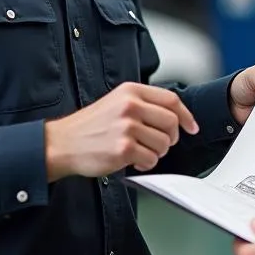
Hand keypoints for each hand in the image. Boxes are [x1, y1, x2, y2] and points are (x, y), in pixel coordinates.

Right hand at [44, 83, 197, 179]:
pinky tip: (133, 160)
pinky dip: (146, 164)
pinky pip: (151, 160)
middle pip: (171, 122)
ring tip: (141, 151)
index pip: (171, 100)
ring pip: (163, 143)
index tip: (191, 127)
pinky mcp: (123, 149)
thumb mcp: (116, 102)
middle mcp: (130, 106)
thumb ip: (143, 104)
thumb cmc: (89, 126)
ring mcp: (127, 127)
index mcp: (131, 91)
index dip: (186, 116)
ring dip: (157, 152)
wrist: (62, 143)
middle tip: (162, 144)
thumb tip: (173, 115)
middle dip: (171, 137)